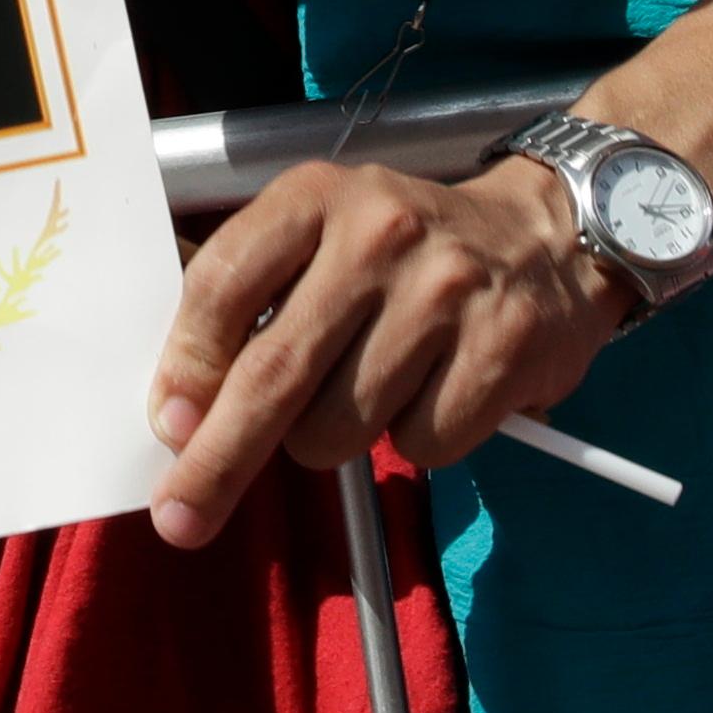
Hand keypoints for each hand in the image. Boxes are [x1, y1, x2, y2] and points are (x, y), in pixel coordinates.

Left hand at [145, 153, 623, 550]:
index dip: (187, 367)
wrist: (544, 236)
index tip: (169, 425)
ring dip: (333, 438)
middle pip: (274, 373)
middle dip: (218, 459)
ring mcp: (447, 291)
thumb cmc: (403, 251)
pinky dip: (416, 441)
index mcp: (315, 198)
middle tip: (181, 514)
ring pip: (342, 425)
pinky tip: (434, 392)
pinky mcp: (504, 347)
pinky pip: (422, 444)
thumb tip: (182, 409)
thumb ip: (251, 300)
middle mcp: (379, 234)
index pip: (224, 285)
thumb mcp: (320, 234)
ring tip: (368, 389)